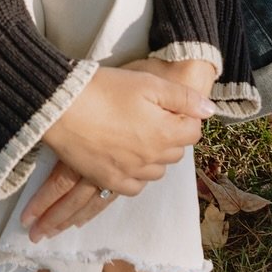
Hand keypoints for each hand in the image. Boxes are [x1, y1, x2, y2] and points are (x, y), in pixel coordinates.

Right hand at [20, 62, 215, 239]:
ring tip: (136, 137)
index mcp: (165, 134)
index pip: (192, 133)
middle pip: (174, 153)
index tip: (169, 108)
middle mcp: (152, 159)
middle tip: (150, 119)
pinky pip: (133, 187)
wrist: (62, 106)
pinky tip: (126, 160)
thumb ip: (184, 98)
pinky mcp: (108, 180)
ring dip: (153, 157)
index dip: (184, 118)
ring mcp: (130, 173)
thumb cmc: (106, 89)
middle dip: (169, 137)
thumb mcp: (148, 84)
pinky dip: (135, 176)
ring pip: (156, 172)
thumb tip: (210, 111)